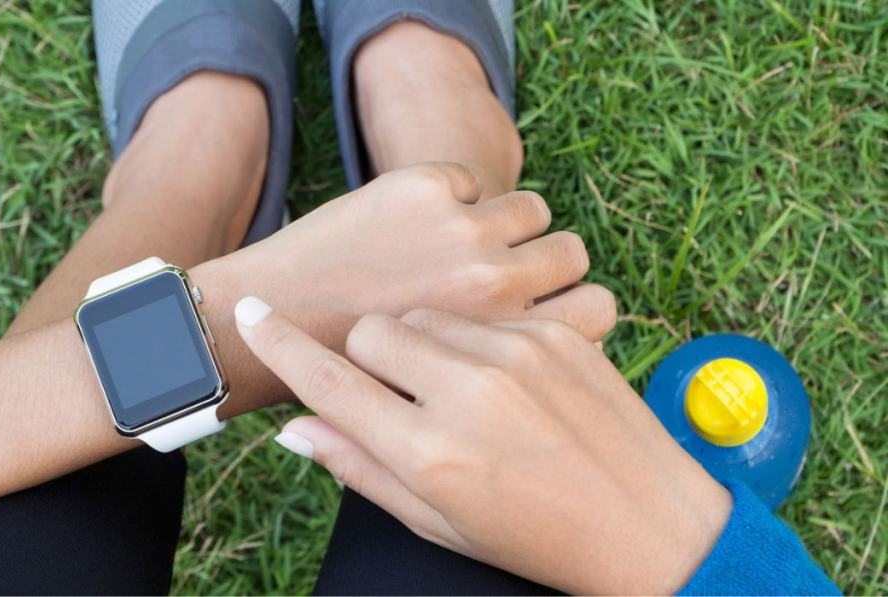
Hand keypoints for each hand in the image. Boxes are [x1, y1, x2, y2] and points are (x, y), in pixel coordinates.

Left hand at [193, 162, 615, 415]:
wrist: (264, 317)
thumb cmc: (350, 387)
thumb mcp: (427, 441)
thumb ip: (517, 392)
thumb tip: (570, 365)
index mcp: (504, 354)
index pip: (599, 308)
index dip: (575, 307)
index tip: (550, 311)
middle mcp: (491, 288)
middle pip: (571, 250)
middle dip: (545, 263)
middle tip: (504, 279)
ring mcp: (457, 232)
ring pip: (532, 208)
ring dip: (509, 226)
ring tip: (467, 250)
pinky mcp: (423, 186)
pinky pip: (475, 180)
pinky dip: (458, 199)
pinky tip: (422, 231)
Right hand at [235, 298, 730, 594]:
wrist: (651, 526)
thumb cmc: (537, 537)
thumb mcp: (438, 522)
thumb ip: (361, 469)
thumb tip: (293, 430)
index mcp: (430, 454)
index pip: (328, 381)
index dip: (279, 344)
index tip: (249, 313)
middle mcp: (469, 394)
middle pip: (374, 331)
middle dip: (368, 355)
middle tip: (395, 393)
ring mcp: (518, 355)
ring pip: (427, 315)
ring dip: (421, 344)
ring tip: (455, 392)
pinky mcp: (555, 336)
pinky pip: (483, 315)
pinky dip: (474, 341)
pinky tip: (501, 382)